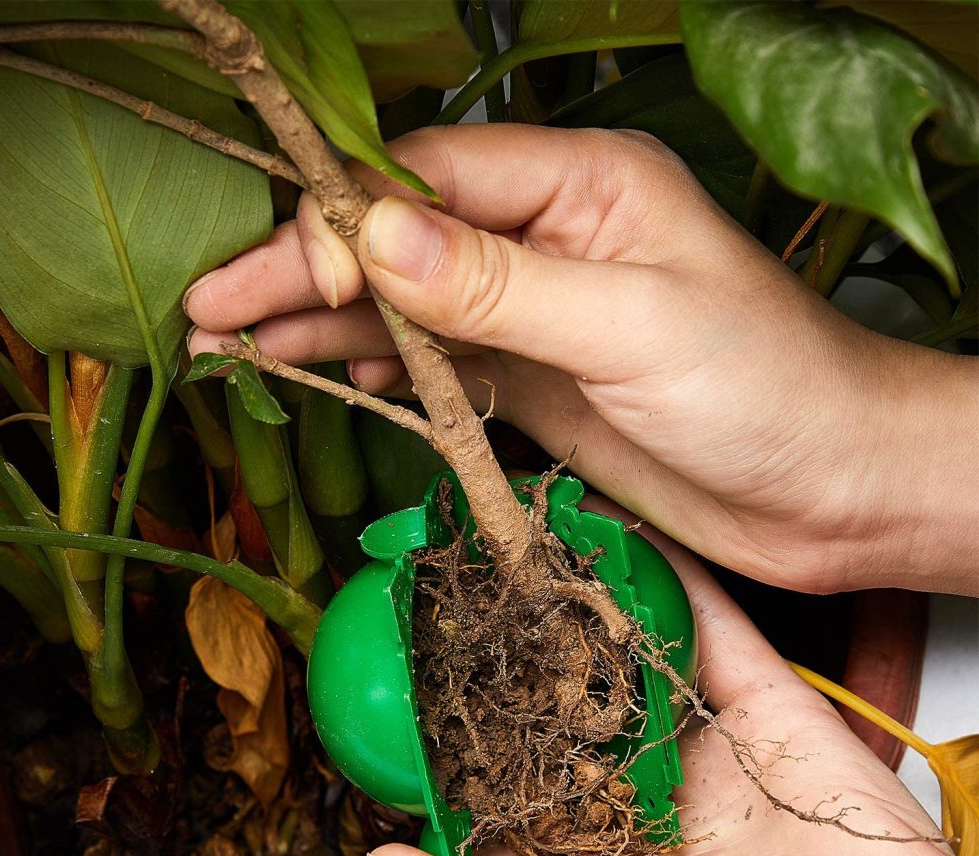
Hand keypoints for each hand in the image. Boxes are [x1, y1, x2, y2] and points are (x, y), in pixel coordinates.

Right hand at [187, 124, 977, 594]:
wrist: (832, 490)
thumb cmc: (772, 389)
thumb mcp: (633, 324)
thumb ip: (500, 283)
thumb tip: (372, 237)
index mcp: (583, 186)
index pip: (426, 181)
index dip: (342, 224)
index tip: (282, 279)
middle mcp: (549, 238)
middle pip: (398, 239)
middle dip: (303, 273)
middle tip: (207, 308)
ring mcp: (536, 314)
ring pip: (406, 304)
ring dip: (323, 325)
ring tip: (234, 348)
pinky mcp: (535, 381)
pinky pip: (436, 364)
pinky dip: (377, 370)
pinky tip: (324, 377)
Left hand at [363, 513, 978, 855]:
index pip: (510, 792)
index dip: (466, 743)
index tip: (420, 685)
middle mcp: (643, 804)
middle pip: (568, 715)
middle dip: (521, 664)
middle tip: (469, 600)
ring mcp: (703, 749)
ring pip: (632, 664)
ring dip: (587, 611)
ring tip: (530, 553)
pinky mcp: (762, 706)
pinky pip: (712, 631)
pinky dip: (673, 582)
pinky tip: (623, 538)